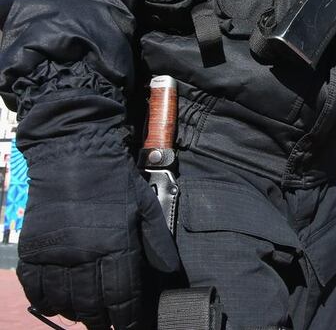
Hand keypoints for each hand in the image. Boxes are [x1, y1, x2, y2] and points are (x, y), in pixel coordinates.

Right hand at [17, 128, 179, 329]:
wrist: (75, 156)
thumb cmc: (115, 181)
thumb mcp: (147, 207)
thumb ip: (157, 242)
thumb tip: (168, 272)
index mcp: (116, 245)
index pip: (123, 297)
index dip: (127, 318)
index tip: (131, 328)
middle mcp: (84, 255)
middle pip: (93, 306)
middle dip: (104, 322)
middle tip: (109, 327)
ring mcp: (56, 253)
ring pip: (65, 301)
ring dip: (78, 315)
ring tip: (88, 318)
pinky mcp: (34, 249)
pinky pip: (37, 288)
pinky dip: (48, 301)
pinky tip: (59, 305)